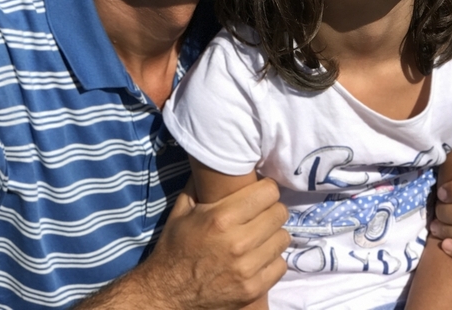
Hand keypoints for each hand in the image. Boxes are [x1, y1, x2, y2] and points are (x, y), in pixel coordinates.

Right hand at [137, 178, 289, 309]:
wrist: (168, 292)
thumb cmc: (175, 246)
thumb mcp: (182, 209)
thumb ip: (200, 183)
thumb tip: (215, 160)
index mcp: (221, 218)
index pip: (268, 193)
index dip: (266, 189)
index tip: (261, 192)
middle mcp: (238, 242)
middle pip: (279, 214)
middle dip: (272, 209)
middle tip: (262, 212)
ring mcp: (248, 268)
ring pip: (283, 239)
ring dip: (273, 234)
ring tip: (261, 235)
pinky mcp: (253, 289)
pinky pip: (280, 265)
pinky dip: (272, 260)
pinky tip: (259, 256)